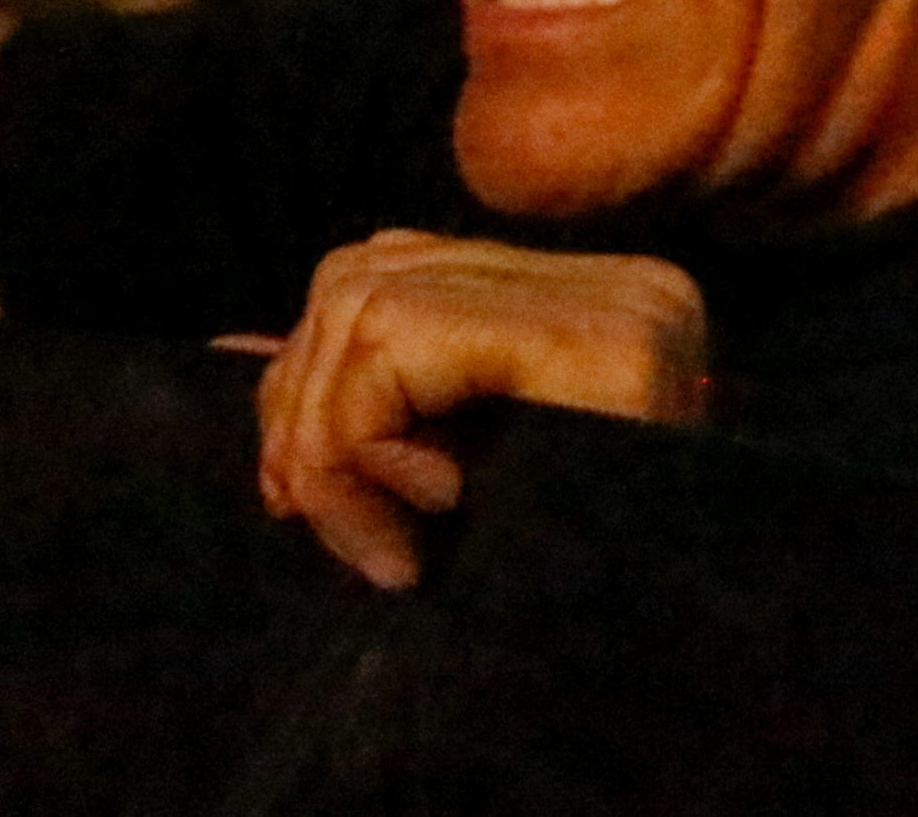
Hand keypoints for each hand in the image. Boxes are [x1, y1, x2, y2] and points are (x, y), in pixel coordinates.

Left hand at [248, 229, 710, 590]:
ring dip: (326, 438)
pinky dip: (357, 443)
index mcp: (591, 302)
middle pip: (364, 276)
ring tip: (373, 541)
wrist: (685, 645)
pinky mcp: (607, 345)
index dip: (307, 377)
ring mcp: (620, 302)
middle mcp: (617, 280)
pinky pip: (398, 348)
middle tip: (305, 515)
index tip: (296, 493)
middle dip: (298, 404)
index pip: (391, 272)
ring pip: (367, 304)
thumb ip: (372, 406)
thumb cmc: (561, 583)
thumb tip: (232, 344)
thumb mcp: (456, 480)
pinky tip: (413, 527)